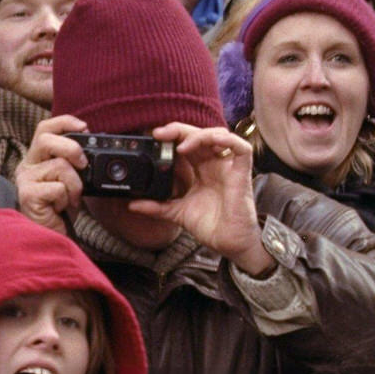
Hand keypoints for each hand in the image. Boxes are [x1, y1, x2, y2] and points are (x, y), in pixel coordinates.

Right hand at [12, 115, 87, 235]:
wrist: (53, 236)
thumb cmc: (61, 210)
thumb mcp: (71, 180)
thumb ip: (75, 162)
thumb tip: (92, 146)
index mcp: (36, 159)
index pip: (44, 129)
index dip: (64, 122)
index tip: (85, 127)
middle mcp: (26, 167)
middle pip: (45, 139)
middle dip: (71, 147)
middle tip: (83, 163)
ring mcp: (25, 181)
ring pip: (59, 166)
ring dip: (75, 184)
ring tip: (70, 199)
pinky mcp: (28, 195)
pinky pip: (58, 187)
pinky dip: (67, 198)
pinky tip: (60, 208)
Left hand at [127, 123, 273, 275]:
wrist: (228, 243)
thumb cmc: (210, 225)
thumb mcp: (176, 212)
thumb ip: (156, 207)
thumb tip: (132, 205)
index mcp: (200, 169)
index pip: (186, 143)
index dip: (172, 136)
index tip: (154, 137)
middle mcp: (214, 164)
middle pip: (199, 135)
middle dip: (180, 130)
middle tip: (160, 134)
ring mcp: (228, 167)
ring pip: (219, 135)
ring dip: (199, 135)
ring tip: (181, 146)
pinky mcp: (241, 173)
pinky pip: (242, 148)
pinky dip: (227, 140)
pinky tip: (211, 142)